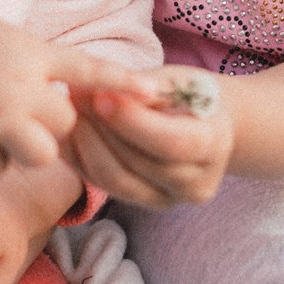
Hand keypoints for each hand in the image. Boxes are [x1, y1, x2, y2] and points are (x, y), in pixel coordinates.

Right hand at [0, 6, 146, 175]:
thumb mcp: (9, 40)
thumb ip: (46, 65)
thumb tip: (90, 93)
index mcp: (29, 52)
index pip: (88, 71)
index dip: (123, 84)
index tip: (155, 93)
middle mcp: (15, 86)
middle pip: (65, 122)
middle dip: (52, 120)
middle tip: (22, 104)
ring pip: (42, 152)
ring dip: (31, 144)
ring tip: (4, 124)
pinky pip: (2, 166)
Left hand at [71, 66, 234, 207]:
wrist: (206, 127)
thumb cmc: (191, 94)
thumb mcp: (176, 80)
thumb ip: (142, 88)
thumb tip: (98, 89)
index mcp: (213, 146)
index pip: (169, 142)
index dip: (130, 121)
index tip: (99, 93)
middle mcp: (195, 184)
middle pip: (136, 164)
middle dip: (99, 128)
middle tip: (73, 95)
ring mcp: (168, 200)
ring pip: (115, 180)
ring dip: (85, 143)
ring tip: (69, 110)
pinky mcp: (143, 203)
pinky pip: (104, 186)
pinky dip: (81, 158)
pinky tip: (69, 131)